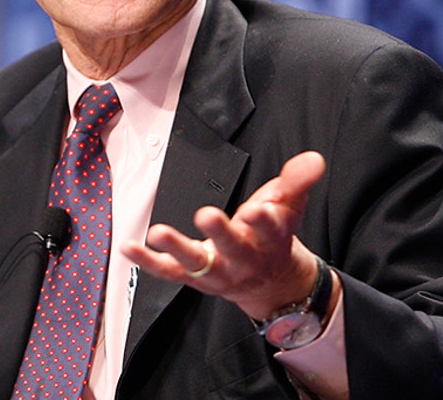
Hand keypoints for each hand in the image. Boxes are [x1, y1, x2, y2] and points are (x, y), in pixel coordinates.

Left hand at [121, 150, 326, 319]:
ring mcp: (216, 270)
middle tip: (207, 215)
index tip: (259, 210)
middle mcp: (243, 258)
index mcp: (270, 239)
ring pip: (197, 263)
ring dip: (177, 248)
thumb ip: (298, 181)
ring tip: (158, 233)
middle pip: (233, 247)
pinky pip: (168, 272)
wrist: (269, 283)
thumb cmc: (273, 236)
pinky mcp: (193, 277)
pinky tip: (129, 247)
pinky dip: (148, 262)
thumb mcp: (290, 205)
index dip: (265, 221)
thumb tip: (313, 159)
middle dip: (221, 233)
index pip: (270, 229)